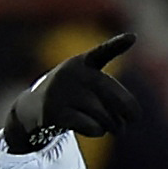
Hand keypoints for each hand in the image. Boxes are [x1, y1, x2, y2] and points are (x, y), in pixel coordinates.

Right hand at [2, 32, 141, 152]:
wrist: (34, 107)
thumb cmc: (73, 94)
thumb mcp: (88, 82)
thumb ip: (113, 92)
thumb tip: (132, 115)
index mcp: (83, 63)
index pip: (102, 52)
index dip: (117, 44)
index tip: (132, 37)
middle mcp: (73, 74)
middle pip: (116, 98)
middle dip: (128, 112)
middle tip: (130, 120)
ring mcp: (62, 93)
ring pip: (104, 116)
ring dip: (112, 125)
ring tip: (109, 126)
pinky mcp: (55, 113)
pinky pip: (91, 127)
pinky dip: (98, 131)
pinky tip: (94, 128)